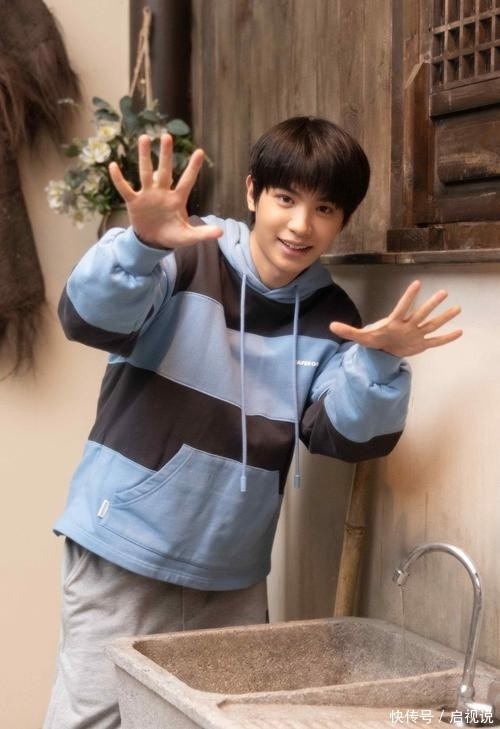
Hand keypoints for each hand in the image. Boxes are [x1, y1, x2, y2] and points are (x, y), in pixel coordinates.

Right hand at [108, 133, 222, 248]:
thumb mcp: (188, 237)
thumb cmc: (172, 235)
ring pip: (145, 173)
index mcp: (177, 200)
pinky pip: (125, 188)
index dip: (193, 168)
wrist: (153, 242)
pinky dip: (119, 179)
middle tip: (167, 136)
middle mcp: (162, 193)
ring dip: (144, 157)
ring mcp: (148, 195)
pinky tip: (113, 166)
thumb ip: (203, 233)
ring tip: (144, 138)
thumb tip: (221, 233)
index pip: (187, 181)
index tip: (200, 152)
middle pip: (165, 171)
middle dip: (166, 155)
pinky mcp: (134, 202)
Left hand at [329, 280, 461, 356]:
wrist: (383, 349)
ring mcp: (416, 334)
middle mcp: (408, 325)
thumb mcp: (361, 337)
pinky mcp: (421, 344)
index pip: (402, 307)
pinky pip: (436, 341)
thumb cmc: (374, 339)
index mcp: (394, 322)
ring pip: (432, 324)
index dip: (409, 297)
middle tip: (443, 292)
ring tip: (457, 307)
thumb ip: (348, 331)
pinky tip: (460, 331)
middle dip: (431, 304)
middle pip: (421, 313)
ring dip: (444, 317)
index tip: (417, 283)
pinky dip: (447, 338)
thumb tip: (330, 326)